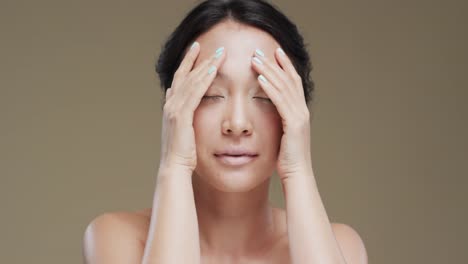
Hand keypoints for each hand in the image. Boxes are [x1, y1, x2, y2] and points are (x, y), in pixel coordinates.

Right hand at [159, 42, 226, 173]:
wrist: (175, 167)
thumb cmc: (182, 152)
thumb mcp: (183, 129)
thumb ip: (182, 113)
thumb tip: (180, 99)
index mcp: (172, 106)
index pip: (179, 79)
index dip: (187, 64)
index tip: (195, 50)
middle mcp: (171, 104)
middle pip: (183, 75)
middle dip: (194, 59)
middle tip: (203, 43)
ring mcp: (174, 109)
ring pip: (191, 81)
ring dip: (204, 65)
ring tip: (217, 53)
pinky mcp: (182, 116)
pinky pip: (195, 93)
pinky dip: (204, 80)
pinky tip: (213, 70)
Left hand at [251, 47, 311, 181]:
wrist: (298, 175)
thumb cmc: (288, 159)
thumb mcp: (283, 136)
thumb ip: (279, 122)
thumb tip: (269, 115)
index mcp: (300, 112)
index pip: (293, 83)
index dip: (284, 66)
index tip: (274, 53)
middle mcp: (302, 111)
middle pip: (289, 80)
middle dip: (275, 64)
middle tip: (261, 50)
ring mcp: (299, 116)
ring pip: (284, 87)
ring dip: (269, 71)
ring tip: (255, 59)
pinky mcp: (294, 124)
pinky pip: (280, 102)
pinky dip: (270, 89)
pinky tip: (260, 79)